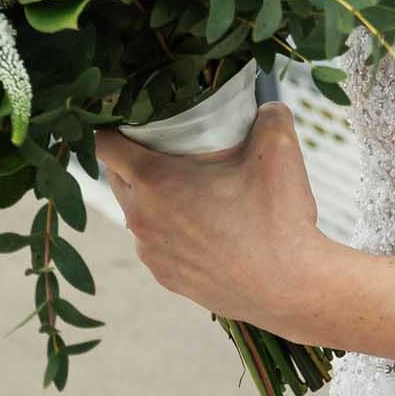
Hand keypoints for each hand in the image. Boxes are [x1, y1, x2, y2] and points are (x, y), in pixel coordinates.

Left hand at [92, 102, 331, 332]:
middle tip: (172, 147)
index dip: (114, 125)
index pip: (105, 144)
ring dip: (155, 197)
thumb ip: (269, 114)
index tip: (134, 118)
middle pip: (117, 176)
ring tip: (195, 190)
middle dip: (136, 158)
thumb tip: (265, 105)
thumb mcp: (280, 149)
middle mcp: (141, 218)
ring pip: (137, 211)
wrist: (289, 290)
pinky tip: (205, 227)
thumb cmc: (279, 220)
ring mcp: (151, 252)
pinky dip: (171, 230)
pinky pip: (156, 243)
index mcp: (155, 181)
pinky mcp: (166, 278)